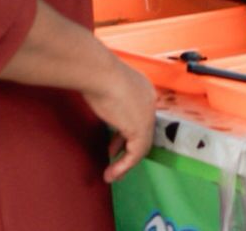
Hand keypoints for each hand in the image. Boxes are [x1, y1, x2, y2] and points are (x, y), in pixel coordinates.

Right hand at [85, 55, 156, 181]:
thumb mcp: (104, 86)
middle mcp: (149, 101)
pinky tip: (111, 172)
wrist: (98, 71)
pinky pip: (136, 154)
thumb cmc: (96, 73)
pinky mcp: (141, 129)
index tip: (114, 145)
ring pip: (141, 146)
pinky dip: (124, 166)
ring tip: (112, 174)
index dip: (126, 133)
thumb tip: (98, 102)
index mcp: (142, 89)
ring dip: (126, 163)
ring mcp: (147, 115)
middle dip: (127, 149)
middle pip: (142, 131)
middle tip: (114, 160)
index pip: (139, 116)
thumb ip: (106, 97)